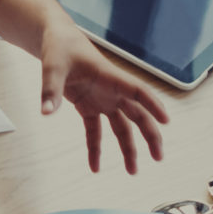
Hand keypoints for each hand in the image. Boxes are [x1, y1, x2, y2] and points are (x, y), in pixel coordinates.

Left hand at [41, 24, 170, 173]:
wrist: (56, 42)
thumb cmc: (60, 48)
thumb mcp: (53, 66)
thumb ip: (51, 89)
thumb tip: (46, 112)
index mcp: (110, 77)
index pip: (138, 91)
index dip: (153, 105)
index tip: (166, 120)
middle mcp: (112, 91)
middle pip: (138, 115)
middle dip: (150, 135)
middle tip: (158, 157)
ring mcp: (103, 100)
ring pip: (122, 127)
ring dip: (128, 149)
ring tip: (132, 171)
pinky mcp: (90, 107)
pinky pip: (95, 132)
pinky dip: (95, 149)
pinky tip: (94, 167)